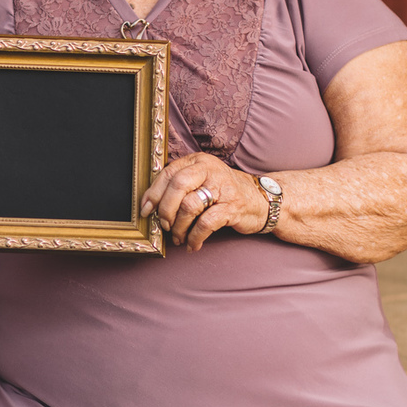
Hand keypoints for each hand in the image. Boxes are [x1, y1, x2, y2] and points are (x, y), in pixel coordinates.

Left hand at [141, 152, 267, 251]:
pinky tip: (193, 245)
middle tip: (164, 225)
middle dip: (166, 210)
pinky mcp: (232, 206)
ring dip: (180, 227)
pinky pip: (206, 224)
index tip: (145, 210)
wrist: (260, 200)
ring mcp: (223, 187)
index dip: (153, 193)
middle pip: (177, 186)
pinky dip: (195, 238)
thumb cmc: (224, 192)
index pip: (168, 173)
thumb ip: (180, 187)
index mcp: (198, 161)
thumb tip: (150, 206)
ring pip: (189, 206)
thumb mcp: (202, 181)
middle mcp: (210, 170)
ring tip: (180, 237)